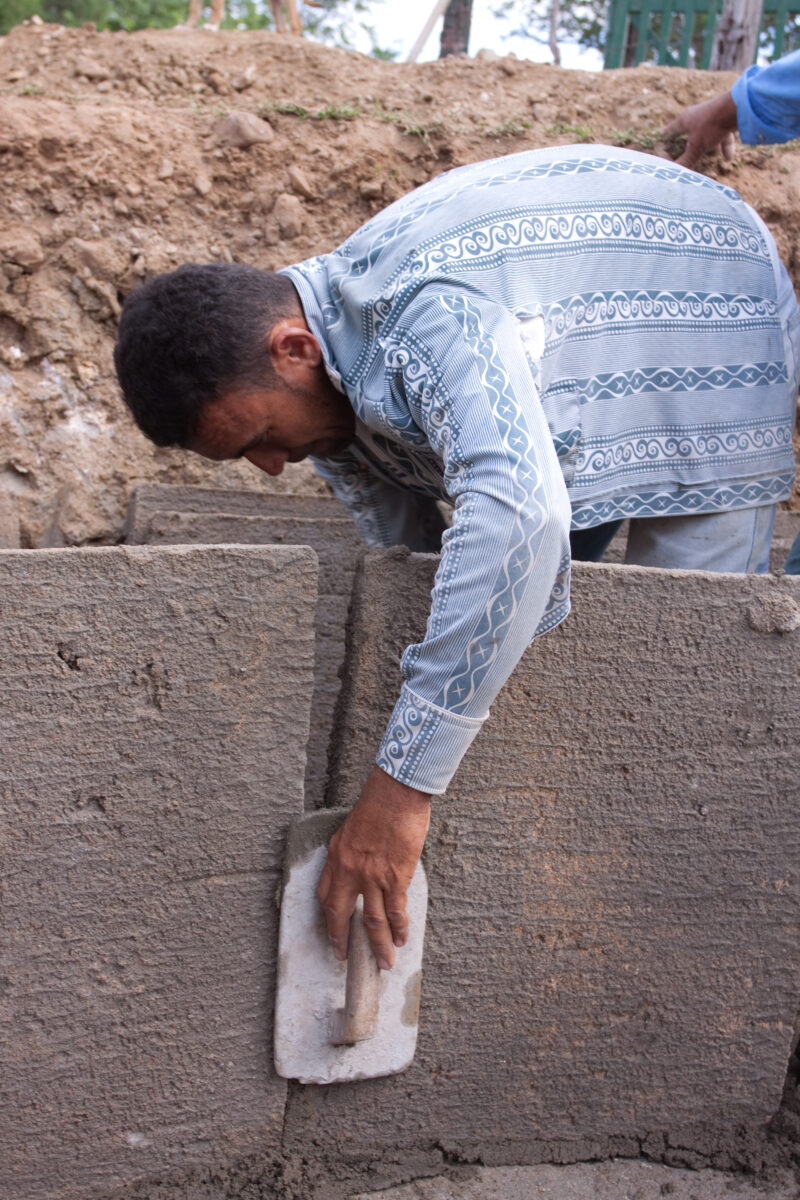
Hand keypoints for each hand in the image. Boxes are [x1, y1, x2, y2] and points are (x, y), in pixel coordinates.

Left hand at [316, 766, 430, 969]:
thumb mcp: (350, 828)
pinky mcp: (395, 877)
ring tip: (383, 962)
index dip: (328, 917)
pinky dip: (399, 927)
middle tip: (344, 958)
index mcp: (336, 857)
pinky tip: (401, 939)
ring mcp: (372, 877)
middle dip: (343, 940)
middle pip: (341, 915)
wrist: (396, 793)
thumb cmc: (377, 804)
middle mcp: (350, 871)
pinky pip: (396, 910)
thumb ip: (349, 851)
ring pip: (372, 921)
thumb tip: (355, 868)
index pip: (325, 895)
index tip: (332, 929)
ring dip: (378, 944)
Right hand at [663, 91, 738, 169]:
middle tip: (682, 153)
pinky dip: (724, 146)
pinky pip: (722, 135)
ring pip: (706, 134)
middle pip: (688, 132)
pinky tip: (728, 158)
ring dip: (707, 146)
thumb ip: (686, 161)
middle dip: (686, 144)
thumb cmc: (711, 126)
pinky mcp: (725, 119)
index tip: (660, 147)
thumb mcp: (696, 147)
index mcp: (684, 120)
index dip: (664, 140)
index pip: (669, 131)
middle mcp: (696, 116)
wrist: (737, 108)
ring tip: (708, 158)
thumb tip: (675, 175)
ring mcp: (711, 117)